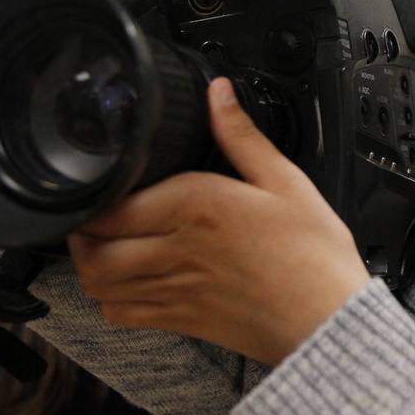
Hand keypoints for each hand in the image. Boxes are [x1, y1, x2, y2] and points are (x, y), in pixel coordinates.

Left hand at [67, 78, 370, 363]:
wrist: (329, 321)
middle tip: (96, 214)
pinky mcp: (180, 320)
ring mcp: (173, 289)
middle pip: (93, 244)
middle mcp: (176, 248)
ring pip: (97, 280)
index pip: (114, 202)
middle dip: (85, 228)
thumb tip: (218, 93)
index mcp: (198, 205)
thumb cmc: (314, 255)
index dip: (98, 193)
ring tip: (103, 245)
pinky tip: (126, 282)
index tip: (108, 184)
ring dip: (90, 261)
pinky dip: (110, 299)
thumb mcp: (287, 183)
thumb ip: (243, 137)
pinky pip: (120, 313)